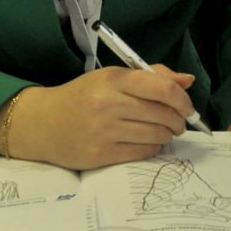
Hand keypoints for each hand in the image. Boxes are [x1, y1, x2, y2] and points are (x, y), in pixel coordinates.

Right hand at [0, 64, 197, 169]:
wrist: (42, 123)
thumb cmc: (82, 97)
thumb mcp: (112, 78)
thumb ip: (152, 76)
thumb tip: (187, 81)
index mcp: (113, 79)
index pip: (162, 88)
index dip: (183, 100)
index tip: (187, 107)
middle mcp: (109, 103)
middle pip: (163, 114)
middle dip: (179, 120)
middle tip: (178, 122)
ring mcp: (104, 130)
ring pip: (156, 134)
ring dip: (167, 135)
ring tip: (163, 131)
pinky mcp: (101, 154)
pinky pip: (142, 152)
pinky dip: (153, 148)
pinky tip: (148, 142)